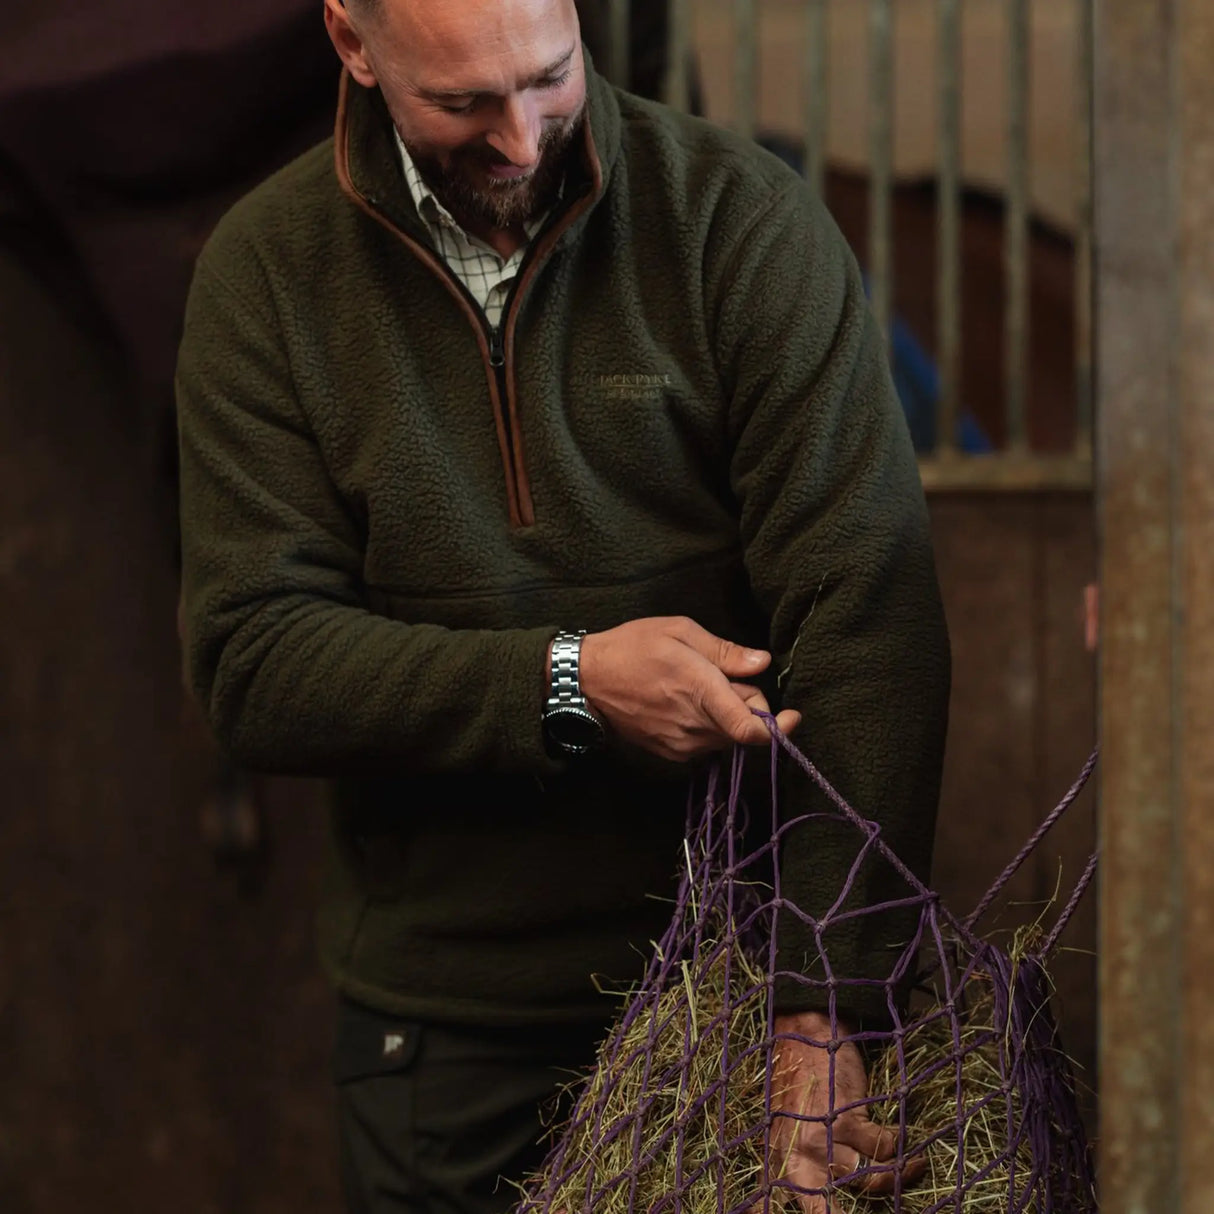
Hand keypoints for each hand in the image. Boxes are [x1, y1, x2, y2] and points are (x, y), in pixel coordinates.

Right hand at [577, 617, 800, 760]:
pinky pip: (706, 743)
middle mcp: (694, 725)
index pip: (748, 728)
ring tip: (697, 687)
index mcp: (700, 692)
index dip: (777, 728)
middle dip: (747, 704)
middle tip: (724, 675)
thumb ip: (725, 652)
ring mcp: (681, 744)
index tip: (792, 716)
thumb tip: (762, 663)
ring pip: (726, 737)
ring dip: (727, 716)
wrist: (587, 680)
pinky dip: (708, 725)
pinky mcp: (671, 753)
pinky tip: (684, 703)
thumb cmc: (633, 647)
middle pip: (743, 729)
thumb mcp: (680, 632)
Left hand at [768, 1011, 923, 1212]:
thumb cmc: (803, 1087)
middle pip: (824, 1211)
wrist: (805, 1035)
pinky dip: (899, 1144)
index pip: (804, 1207)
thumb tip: (808, 1194)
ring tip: (915, 1166)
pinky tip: (901, 1136)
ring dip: (899, 1175)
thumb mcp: (792, 1131)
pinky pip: (885, 1149)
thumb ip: (805, 1165)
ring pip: (871, 1182)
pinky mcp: (845, 1122)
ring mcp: (820, 1141)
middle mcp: (797, 1159)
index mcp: (784, 1165)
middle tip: (896, 1204)